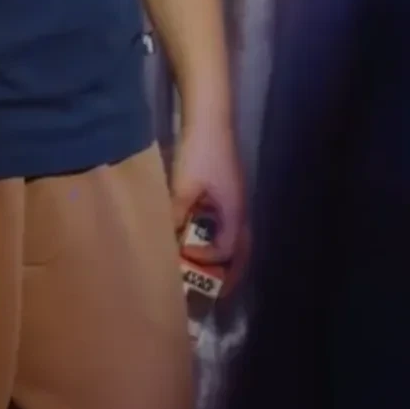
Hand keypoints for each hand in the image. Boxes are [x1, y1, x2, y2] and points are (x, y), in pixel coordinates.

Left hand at [171, 118, 247, 293]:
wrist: (209, 117)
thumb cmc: (199, 153)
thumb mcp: (183, 187)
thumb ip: (177, 216)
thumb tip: (168, 241)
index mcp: (234, 212)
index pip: (228, 252)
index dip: (210, 264)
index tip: (188, 267)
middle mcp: (239, 209)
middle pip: (241, 251)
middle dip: (228, 272)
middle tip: (211, 291)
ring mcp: (235, 199)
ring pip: (235, 238)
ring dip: (223, 257)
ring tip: (203, 271)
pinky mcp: (226, 190)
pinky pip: (226, 225)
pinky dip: (216, 239)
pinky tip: (197, 238)